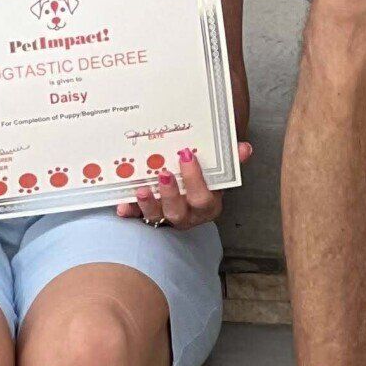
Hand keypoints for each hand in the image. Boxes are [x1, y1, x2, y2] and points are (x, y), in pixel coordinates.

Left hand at [117, 141, 254, 229]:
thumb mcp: (219, 169)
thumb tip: (244, 148)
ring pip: (156, 217)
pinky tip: (121, 206)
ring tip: (141, 189)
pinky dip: (129, 211)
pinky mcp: (147, 215)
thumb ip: (231, 159)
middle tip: (162, 173)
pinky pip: (137, 217)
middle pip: (178, 212)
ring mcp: (166, 217)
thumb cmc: (205, 178)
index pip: (203, 198)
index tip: (187, 156)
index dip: (195, 180)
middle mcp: (187, 215)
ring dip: (147, 204)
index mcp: (207, 205)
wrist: (191, 189)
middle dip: (170, 194)